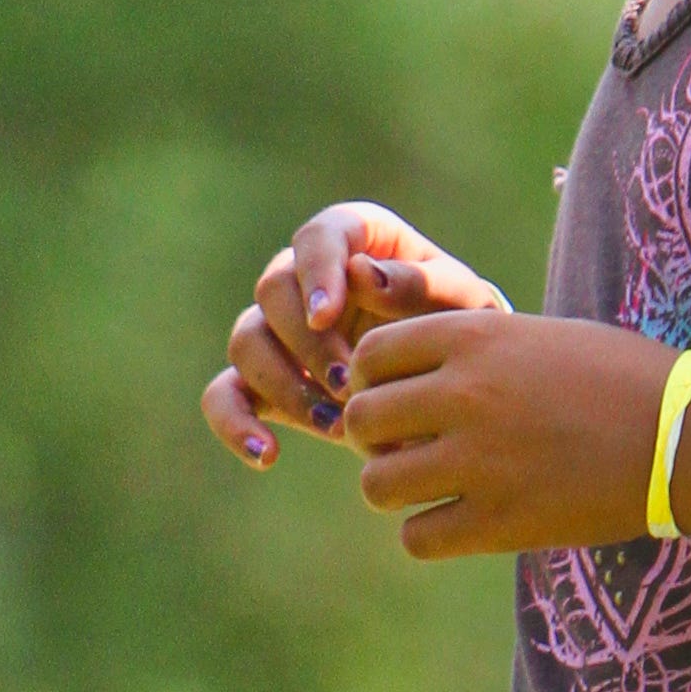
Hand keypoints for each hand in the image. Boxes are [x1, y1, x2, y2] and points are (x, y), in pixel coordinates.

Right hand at [206, 203, 509, 466]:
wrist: (461, 389)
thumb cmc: (466, 332)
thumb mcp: (466, 307)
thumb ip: (421, 286)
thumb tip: (360, 274)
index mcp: (356, 241)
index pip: (319, 236)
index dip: (315, 271)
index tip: (326, 313)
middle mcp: (306, 277)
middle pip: (273, 289)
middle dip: (309, 342)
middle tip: (351, 385)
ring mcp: (279, 330)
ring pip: (246, 341)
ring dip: (284, 384)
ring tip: (337, 425)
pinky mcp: (263, 381)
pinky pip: (224, 394)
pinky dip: (234, 423)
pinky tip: (265, 455)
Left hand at [339, 309, 674, 558]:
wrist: (687, 435)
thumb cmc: (622, 378)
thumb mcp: (540, 337)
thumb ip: (473, 351)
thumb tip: (414, 377)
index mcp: (473, 337)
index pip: (372, 353)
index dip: (374, 379)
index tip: (400, 397)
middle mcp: (464, 394)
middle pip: (361, 419)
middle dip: (373, 437)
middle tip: (405, 447)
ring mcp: (478, 461)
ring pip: (376, 484)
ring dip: (393, 489)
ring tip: (427, 489)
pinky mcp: (500, 522)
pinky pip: (417, 537)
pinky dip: (427, 533)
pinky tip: (456, 522)